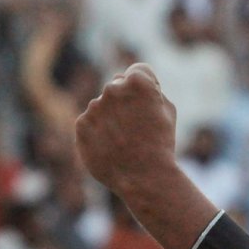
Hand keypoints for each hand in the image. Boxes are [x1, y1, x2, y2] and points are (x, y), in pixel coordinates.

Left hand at [75, 64, 177, 194]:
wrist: (143, 177)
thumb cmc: (161, 143)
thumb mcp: (168, 110)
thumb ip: (149, 90)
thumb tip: (130, 83)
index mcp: (137, 81)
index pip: (139, 71)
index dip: (148, 88)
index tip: (151, 105)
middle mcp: (112, 89)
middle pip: (118, 86)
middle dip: (126, 101)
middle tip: (137, 126)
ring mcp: (94, 107)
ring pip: (103, 106)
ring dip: (111, 117)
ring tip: (125, 141)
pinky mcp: (81, 125)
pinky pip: (91, 122)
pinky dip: (99, 132)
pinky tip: (112, 147)